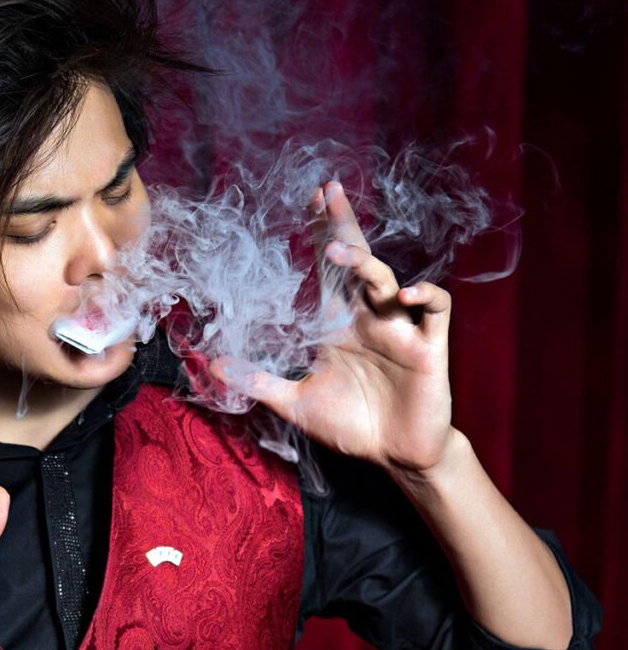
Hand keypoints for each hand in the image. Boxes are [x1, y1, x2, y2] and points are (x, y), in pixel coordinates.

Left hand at [211, 180, 455, 472]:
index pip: (327, 270)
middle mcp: (368, 317)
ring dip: (363, 263)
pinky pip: (435, 310)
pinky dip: (425, 295)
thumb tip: (213, 367)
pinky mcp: (429, 348)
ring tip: (339, 251)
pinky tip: (405, 295)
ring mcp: (399, 329)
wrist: (396, 457)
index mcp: (338, 324)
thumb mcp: (296, 403)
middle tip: (328, 192)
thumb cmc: (350, 425)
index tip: (308, 202)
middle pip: (356, 260)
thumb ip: (259, 382)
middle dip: (343, 225)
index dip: (319, 236)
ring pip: (386, 280)